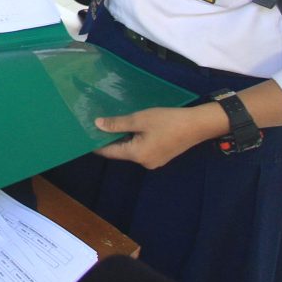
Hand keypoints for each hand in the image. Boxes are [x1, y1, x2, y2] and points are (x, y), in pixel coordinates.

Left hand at [95, 104, 228, 169]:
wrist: (198, 125)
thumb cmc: (168, 121)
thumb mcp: (140, 119)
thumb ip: (118, 123)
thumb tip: (97, 125)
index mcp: (137, 155)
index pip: (110, 152)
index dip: (96, 143)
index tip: (84, 134)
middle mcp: (144, 162)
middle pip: (120, 151)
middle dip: (109, 139)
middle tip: (96, 124)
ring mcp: (154, 161)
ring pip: (131, 149)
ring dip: (122, 138)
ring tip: (111, 123)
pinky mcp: (161, 155)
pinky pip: (141, 148)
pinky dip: (134, 139)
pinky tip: (131, 127)